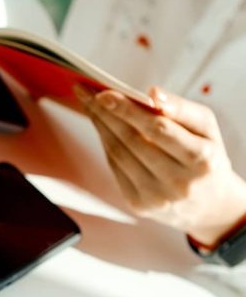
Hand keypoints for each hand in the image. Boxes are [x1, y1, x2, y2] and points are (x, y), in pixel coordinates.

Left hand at [75, 85, 245, 246]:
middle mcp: (179, 183)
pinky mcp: (138, 204)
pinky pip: (115, 167)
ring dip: (100, 125)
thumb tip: (152, 93)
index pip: (158, 129)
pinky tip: (101, 125)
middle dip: (105, 113)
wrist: (210, 204)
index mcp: (202, 159)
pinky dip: (106, 143)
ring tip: (89, 104)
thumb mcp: (206, 128)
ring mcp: (156, 197)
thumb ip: (181, 108)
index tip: (104, 93)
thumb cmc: (206, 155)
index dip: (128, 110)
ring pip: (118, 154)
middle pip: (132, 140)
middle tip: (85, 92)